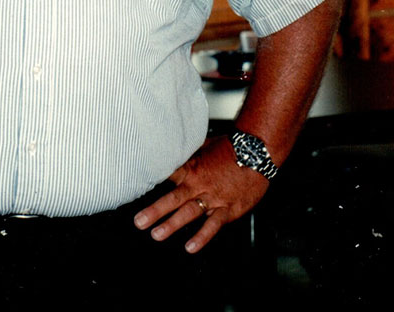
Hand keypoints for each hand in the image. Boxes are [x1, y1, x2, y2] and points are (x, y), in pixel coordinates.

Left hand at [133, 136, 268, 253]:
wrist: (257, 152)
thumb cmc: (232, 147)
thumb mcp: (205, 146)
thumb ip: (189, 154)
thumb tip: (174, 150)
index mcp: (192, 167)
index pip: (167, 176)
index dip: (152, 183)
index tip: (135, 190)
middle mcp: (199, 184)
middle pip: (173, 199)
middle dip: (154, 211)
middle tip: (139, 221)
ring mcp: (213, 198)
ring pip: (188, 213)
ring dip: (172, 225)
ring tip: (156, 234)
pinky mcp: (228, 209)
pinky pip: (213, 226)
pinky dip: (201, 237)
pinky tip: (190, 247)